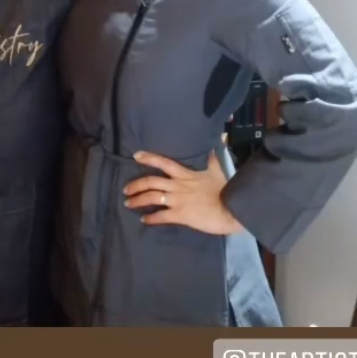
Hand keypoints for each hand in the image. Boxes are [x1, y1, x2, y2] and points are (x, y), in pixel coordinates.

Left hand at [123, 148, 244, 235]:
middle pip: (151, 181)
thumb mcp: (218, 170)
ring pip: (152, 198)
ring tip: (128, 204)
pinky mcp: (181, 215)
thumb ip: (214, 157)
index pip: (164, 163)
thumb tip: (221, 137)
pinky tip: (144, 220)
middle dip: (136, 185)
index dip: (149, 158)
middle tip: (125, 189)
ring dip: (138, 200)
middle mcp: (178, 186)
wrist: (231, 209)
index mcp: (185, 174)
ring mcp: (178, 201)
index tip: (136, 156)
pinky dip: (151, 218)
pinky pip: (161, 216)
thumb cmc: (224, 190)